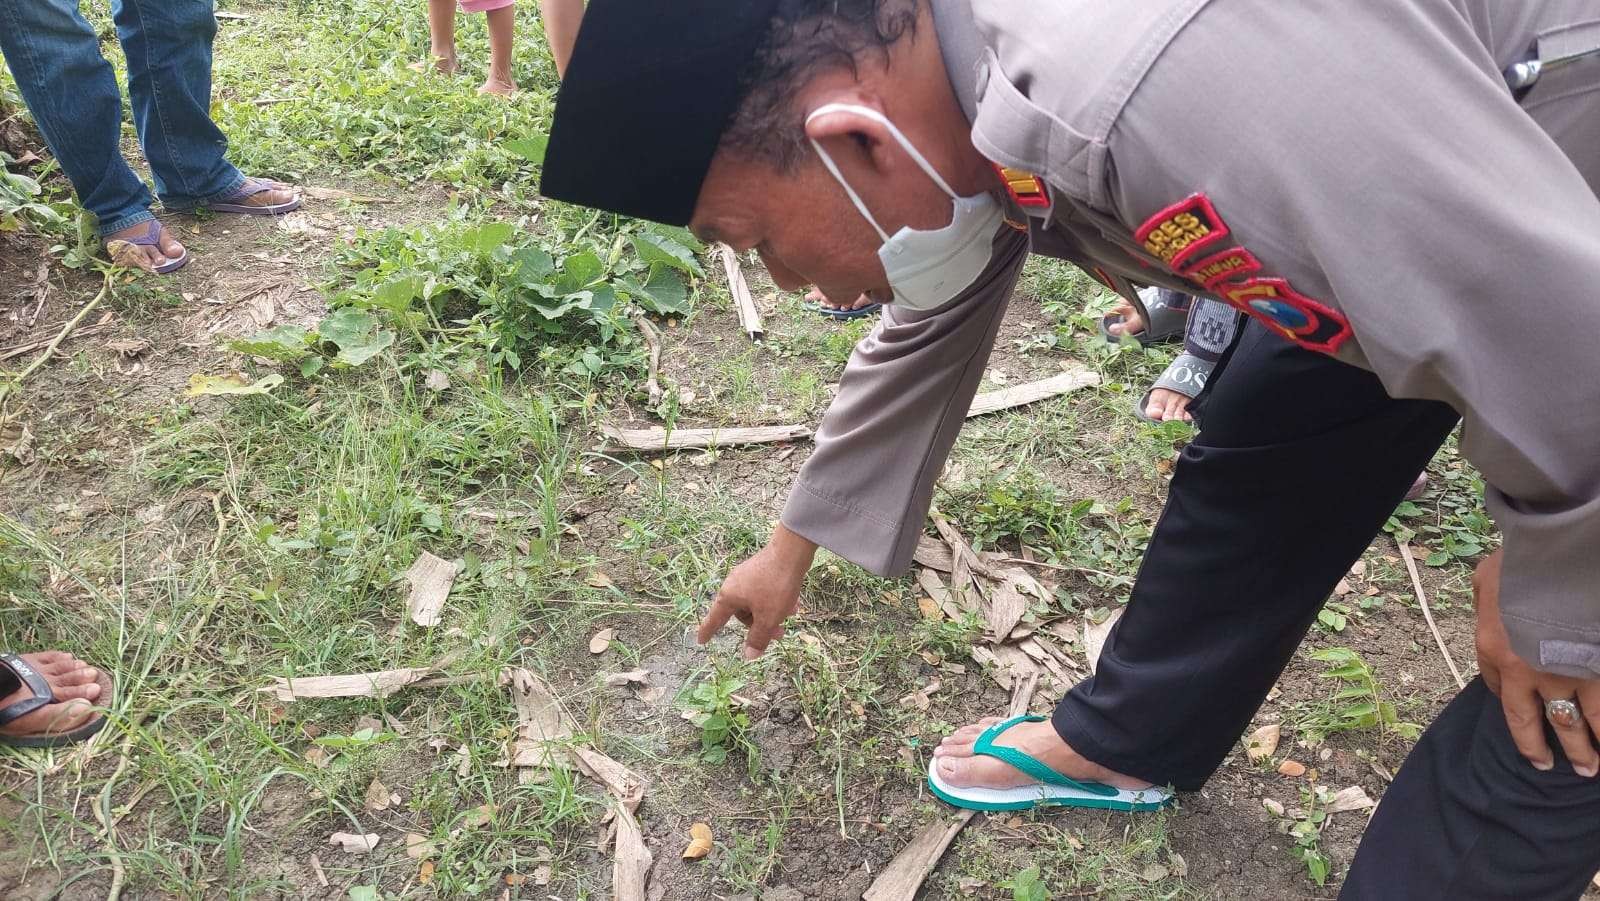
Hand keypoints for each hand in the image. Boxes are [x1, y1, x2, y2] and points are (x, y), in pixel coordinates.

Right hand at [698, 524, 816, 659]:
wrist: (791, 551)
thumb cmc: (776, 587)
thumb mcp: (768, 617)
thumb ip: (758, 638)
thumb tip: (749, 655)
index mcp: (728, 597)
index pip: (715, 619)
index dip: (708, 631)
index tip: (701, 641)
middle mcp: (733, 585)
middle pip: (741, 613)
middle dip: (760, 625)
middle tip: (780, 633)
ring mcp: (746, 575)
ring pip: (755, 603)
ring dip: (771, 613)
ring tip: (791, 615)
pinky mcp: (760, 569)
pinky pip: (763, 592)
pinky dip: (775, 600)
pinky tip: (793, 603)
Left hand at [1474, 549, 1599, 776]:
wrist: (1560, 559)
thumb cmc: (1523, 561)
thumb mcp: (1487, 577)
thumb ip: (1487, 596)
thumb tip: (1488, 600)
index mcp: (1494, 650)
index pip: (1496, 687)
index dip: (1507, 700)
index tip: (1518, 714)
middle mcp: (1526, 673)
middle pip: (1532, 722)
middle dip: (1540, 748)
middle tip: (1549, 767)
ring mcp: (1566, 677)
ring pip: (1575, 724)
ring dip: (1584, 749)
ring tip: (1589, 769)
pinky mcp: (1598, 674)